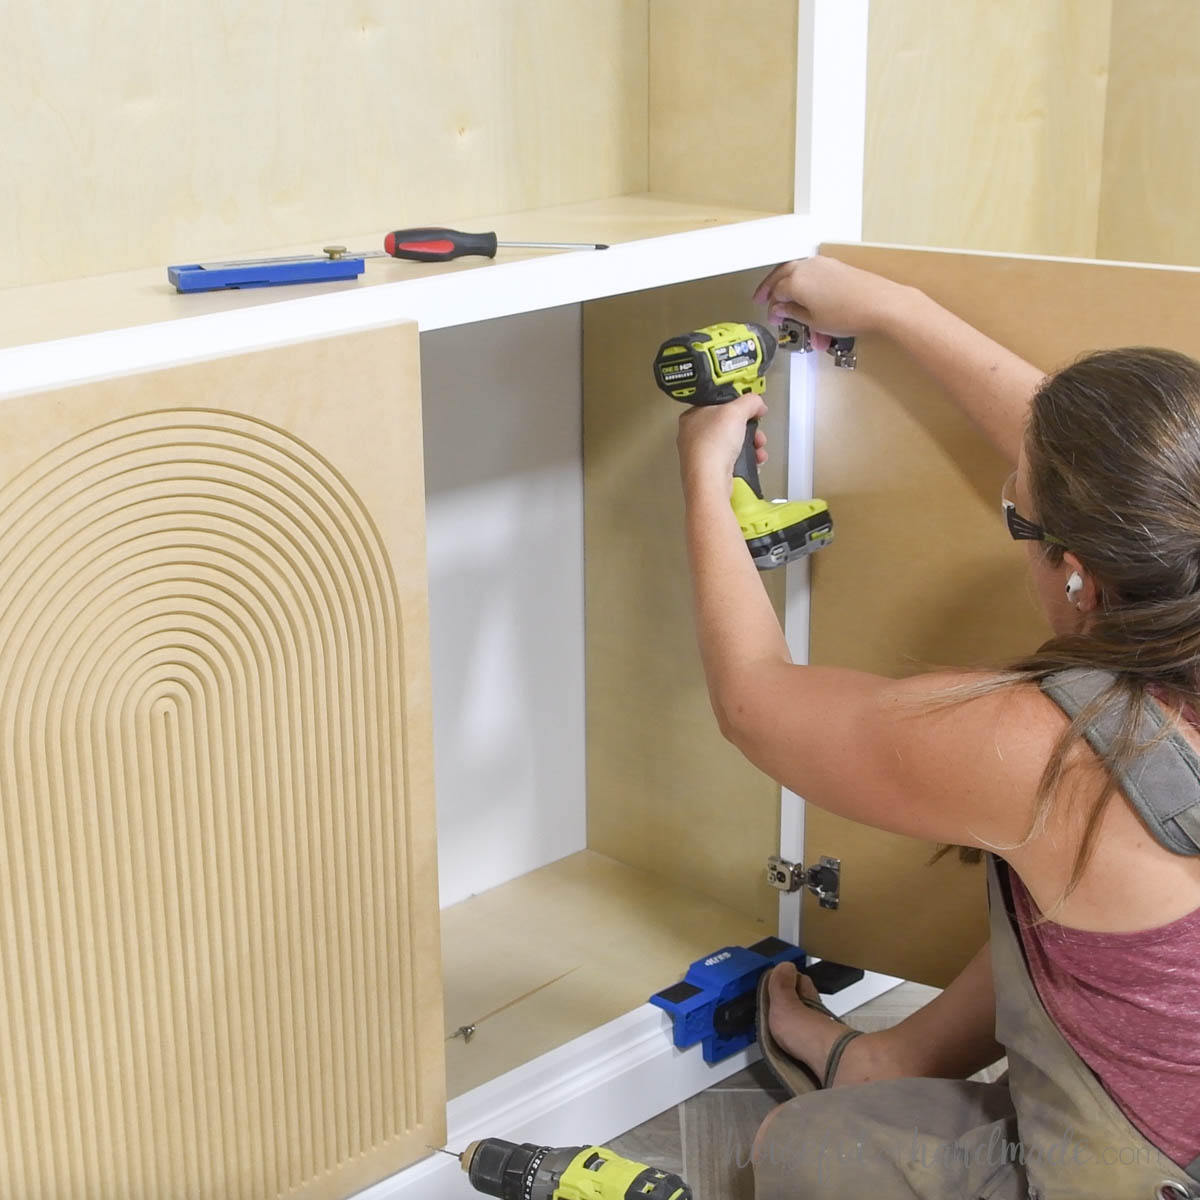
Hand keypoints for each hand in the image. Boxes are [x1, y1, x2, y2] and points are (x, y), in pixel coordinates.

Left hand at [677, 391, 767, 487]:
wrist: (710, 481)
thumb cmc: (711, 447)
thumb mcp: (735, 411)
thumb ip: (749, 402)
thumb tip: (757, 403)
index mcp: (692, 416)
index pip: (719, 405)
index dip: (737, 407)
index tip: (750, 410)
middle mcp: (694, 436)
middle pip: (730, 426)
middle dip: (749, 430)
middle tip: (756, 434)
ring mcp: (702, 455)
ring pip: (733, 445)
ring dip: (751, 446)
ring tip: (757, 450)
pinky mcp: (711, 471)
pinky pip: (733, 461)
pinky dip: (745, 461)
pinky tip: (752, 462)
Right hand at [753, 255, 907, 338]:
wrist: (881, 305)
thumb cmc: (850, 313)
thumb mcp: (814, 321)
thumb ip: (793, 313)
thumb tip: (782, 310)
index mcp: (796, 280)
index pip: (775, 293)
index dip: (772, 307)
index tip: (774, 317)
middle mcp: (807, 267)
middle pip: (781, 276)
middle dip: (772, 289)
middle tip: (766, 299)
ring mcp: (823, 264)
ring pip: (798, 273)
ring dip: (791, 288)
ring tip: (792, 305)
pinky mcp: (836, 266)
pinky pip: (814, 274)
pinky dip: (807, 286)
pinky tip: (810, 300)